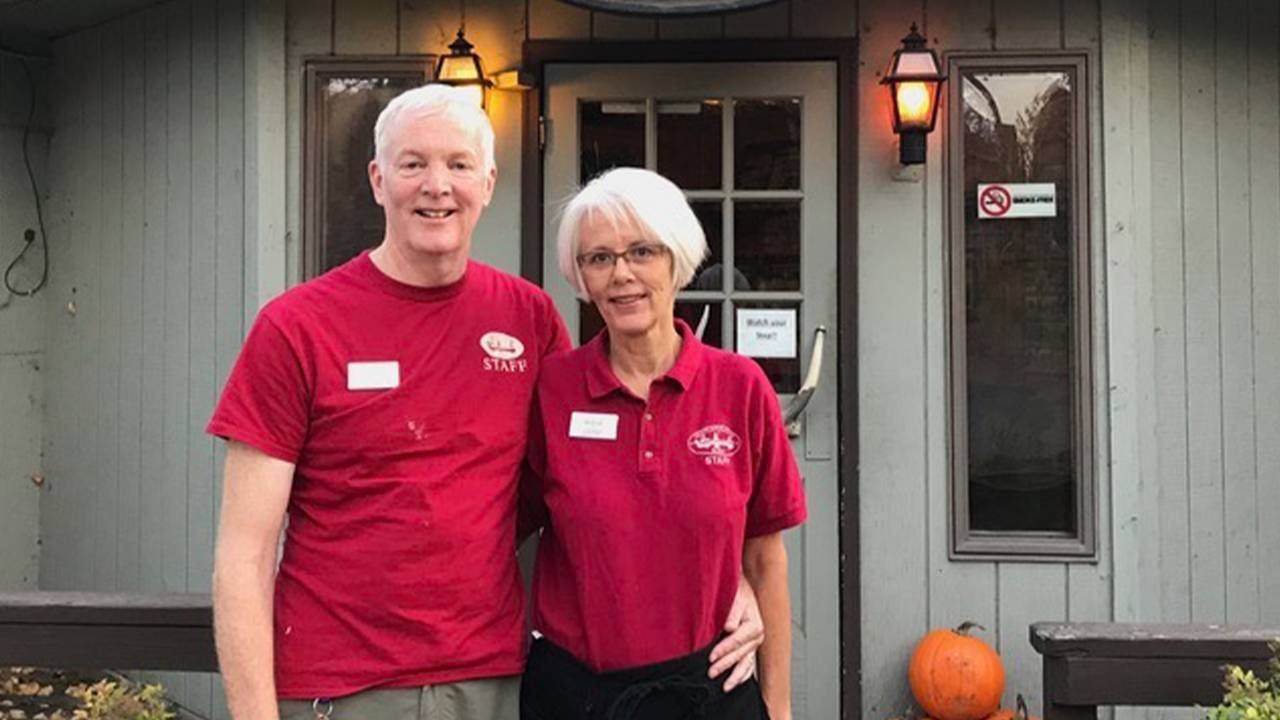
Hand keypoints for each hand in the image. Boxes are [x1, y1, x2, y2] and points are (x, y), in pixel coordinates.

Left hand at [708, 574, 764, 690]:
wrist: (743, 587)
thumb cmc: (738, 589)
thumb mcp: (736, 595)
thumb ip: (733, 611)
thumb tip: (729, 627)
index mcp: (754, 625)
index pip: (737, 641)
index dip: (724, 650)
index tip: (711, 656)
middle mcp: (757, 636)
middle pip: (740, 655)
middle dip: (725, 664)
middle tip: (711, 672)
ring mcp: (754, 643)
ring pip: (746, 663)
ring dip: (735, 676)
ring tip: (725, 686)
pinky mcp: (750, 647)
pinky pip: (749, 665)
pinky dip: (743, 675)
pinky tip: (735, 683)